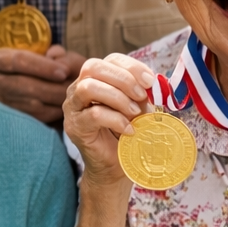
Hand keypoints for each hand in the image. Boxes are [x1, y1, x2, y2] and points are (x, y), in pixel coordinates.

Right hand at [0, 44, 86, 122]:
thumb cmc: (9, 71)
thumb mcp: (18, 55)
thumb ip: (40, 54)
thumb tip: (59, 56)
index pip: (18, 61)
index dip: (43, 66)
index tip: (64, 71)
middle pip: (24, 85)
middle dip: (54, 87)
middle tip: (75, 87)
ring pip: (28, 106)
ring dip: (54, 103)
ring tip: (71, 98)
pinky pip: (29, 119)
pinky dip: (48, 115)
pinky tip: (60, 111)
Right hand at [63, 53, 158, 186]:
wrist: (113, 166)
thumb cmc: (125, 134)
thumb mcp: (136, 108)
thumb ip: (141, 94)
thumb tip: (155, 86)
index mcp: (95, 79)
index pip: (109, 60)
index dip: (131, 66)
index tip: (151, 81)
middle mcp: (78, 88)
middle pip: (93, 67)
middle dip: (123, 79)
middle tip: (142, 96)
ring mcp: (72, 107)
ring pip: (88, 87)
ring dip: (118, 98)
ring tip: (135, 113)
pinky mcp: (74, 127)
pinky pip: (93, 115)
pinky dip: (117, 120)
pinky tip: (129, 130)